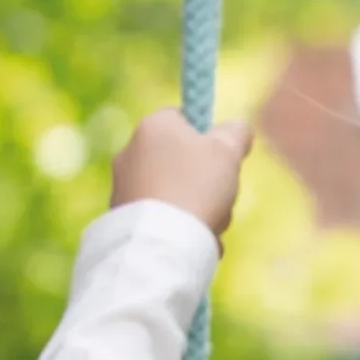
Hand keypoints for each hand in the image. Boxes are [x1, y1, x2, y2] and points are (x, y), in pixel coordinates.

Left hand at [110, 108, 253, 238]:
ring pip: (169, 192)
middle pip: (178, 159)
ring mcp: (121, 184)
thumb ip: (236, 133)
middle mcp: (130, 149)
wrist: (162, 240)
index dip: (207, 137)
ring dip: (192, 208)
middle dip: (202, 180)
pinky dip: (174, 228)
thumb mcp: (228, 152)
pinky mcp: (120, 216)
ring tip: (206, 227)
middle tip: (218, 198)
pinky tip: (189, 241)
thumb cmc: (197, 187)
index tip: (222, 159)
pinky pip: (157, 218)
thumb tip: (239, 128)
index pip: (183, 118)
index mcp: (154, 125)